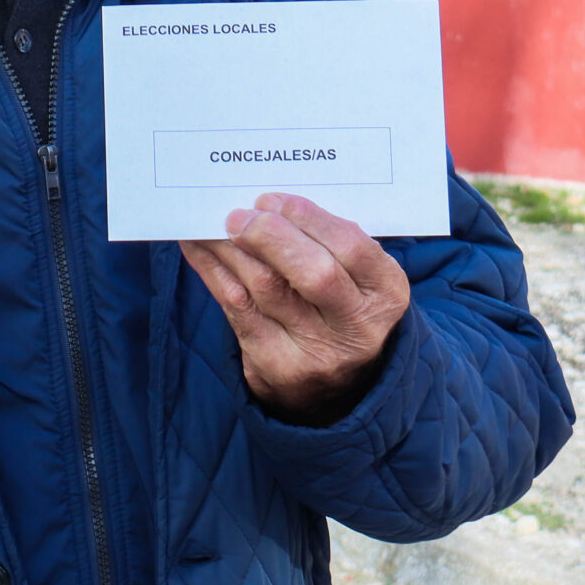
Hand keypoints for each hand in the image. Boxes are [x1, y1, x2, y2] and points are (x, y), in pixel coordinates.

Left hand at [179, 193, 410, 423]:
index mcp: (385, 294)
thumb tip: (269, 204)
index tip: (272, 200)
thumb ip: (327, 242)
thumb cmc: (340, 306)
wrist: (335, 385)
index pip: (353, 250)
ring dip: (232, 249)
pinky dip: (213, 271)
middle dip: (271, 237)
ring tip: (211, 224)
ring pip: (266, 289)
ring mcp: (316, 352)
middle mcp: (357, 327)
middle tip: (238, 215)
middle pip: (314, 275)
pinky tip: (199, 247)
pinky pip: (237, 309)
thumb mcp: (357, 278)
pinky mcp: (275, 365)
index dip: (310, 220)